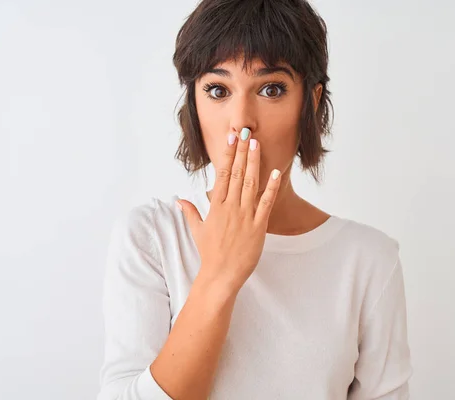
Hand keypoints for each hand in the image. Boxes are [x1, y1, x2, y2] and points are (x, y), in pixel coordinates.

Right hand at [176, 127, 281, 290]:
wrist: (221, 275)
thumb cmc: (210, 254)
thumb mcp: (197, 231)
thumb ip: (191, 212)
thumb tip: (179, 200)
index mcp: (216, 207)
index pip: (222, 174)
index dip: (227, 155)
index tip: (231, 140)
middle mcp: (230, 208)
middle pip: (236, 174)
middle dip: (242, 152)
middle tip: (246, 133)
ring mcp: (245, 216)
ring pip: (250, 184)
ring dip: (254, 163)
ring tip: (257, 145)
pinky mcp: (258, 226)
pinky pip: (266, 203)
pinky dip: (271, 187)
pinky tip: (275, 172)